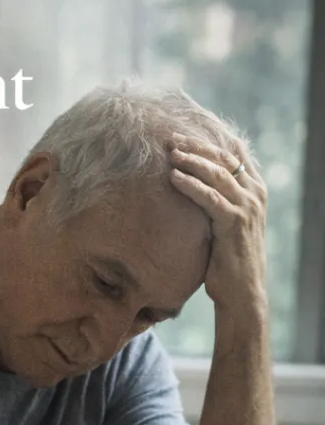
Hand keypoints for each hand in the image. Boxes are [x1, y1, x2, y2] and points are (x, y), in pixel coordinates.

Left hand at [167, 134, 267, 317]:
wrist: (242, 291)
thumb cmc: (229, 260)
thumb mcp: (226, 225)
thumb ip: (219, 202)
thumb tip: (193, 187)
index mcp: (255, 190)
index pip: (235, 154)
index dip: (210, 141)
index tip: (186, 132)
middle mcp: (254, 194)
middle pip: (224, 158)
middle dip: (196, 146)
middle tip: (171, 139)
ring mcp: (247, 207)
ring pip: (217, 173)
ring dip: (191, 161)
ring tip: (169, 153)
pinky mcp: (234, 223)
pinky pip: (209, 197)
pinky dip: (191, 185)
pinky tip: (173, 178)